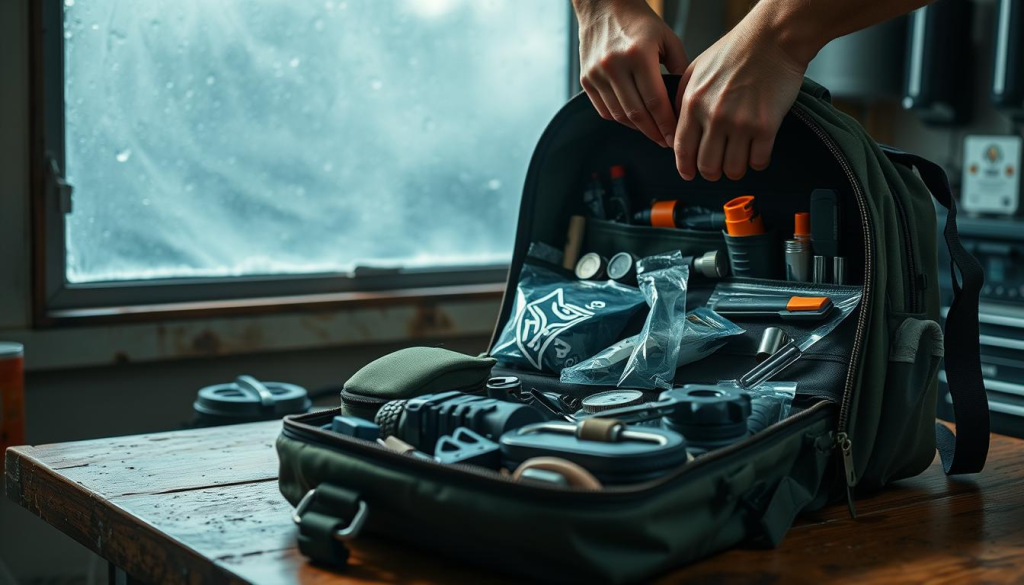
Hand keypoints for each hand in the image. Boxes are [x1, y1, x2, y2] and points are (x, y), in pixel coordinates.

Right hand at [574, 0, 687, 147]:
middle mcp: (614, 65)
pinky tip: (632, 120)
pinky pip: (603, 110)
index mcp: (638, 55)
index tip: (675, 138)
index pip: (655, 101)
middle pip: (636, 113)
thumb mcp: (667, 38)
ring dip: (637, 129)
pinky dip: (619, 119)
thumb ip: (679, 68)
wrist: (603, 6)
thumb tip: (686, 101)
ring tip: (651, 133)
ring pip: (619, 115)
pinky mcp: (585, 79)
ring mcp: (597, 74)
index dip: (666, 124)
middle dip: (654, 132)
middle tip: (665, 142)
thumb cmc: (638, 21)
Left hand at [672, 10, 808, 180]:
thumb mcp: (695, 71)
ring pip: (733, 169)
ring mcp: (741, 123)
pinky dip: (757, 163)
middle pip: (707, 166)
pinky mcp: (766, 126)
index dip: (685, 168)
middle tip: (717, 168)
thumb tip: (675, 128)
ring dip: (735, 170)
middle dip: (711, 173)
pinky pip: (758, 161)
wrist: (772, 39)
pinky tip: (757, 154)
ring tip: (738, 161)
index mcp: (693, 104)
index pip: (682, 150)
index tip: (689, 173)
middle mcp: (714, 117)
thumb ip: (681, 100)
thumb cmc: (735, 51)